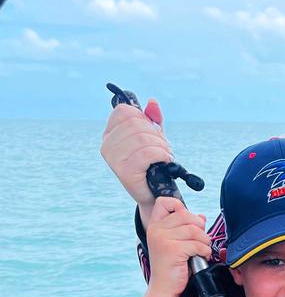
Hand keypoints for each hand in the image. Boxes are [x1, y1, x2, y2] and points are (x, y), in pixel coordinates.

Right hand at [100, 99, 170, 217]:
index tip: (152, 132)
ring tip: (165, 155)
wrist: (155, 194)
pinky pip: (146, 154)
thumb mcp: (153, 138)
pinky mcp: (124, 172)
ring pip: (142, 138)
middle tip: (164, 147)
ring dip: (161, 146)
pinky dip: (161, 155)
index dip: (143, 118)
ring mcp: (113, 159)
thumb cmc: (153, 165)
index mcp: (110, 134)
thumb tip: (152, 102)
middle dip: (156, 134)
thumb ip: (152, 120)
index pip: (124, 111)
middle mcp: (107, 145)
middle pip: (135, 124)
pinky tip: (165, 161)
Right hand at [134, 197, 211, 296]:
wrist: (163, 289)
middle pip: (186, 215)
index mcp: (155, 226)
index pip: (165, 202)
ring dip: (204, 241)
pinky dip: (204, 250)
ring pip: (195, 230)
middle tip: (200, 240)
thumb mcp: (175, 244)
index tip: (188, 221)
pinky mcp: (172, 249)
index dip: (180, 207)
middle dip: (199, 228)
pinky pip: (197, 244)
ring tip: (202, 249)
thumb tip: (201, 217)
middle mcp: (157, 230)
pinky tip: (202, 256)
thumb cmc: (171, 267)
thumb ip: (186, 228)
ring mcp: (163, 239)